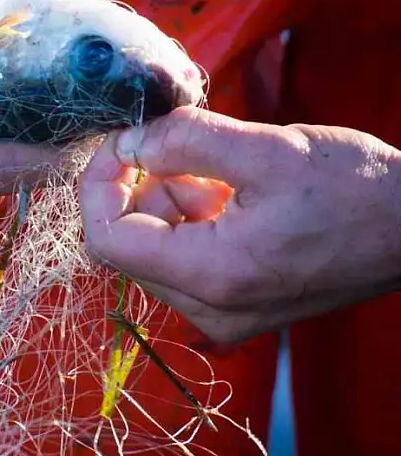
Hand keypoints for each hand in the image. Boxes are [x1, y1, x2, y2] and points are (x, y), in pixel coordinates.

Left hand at [79, 106, 400, 342]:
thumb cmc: (357, 189)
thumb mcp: (267, 149)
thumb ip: (184, 141)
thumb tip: (127, 142)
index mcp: (212, 276)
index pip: (107, 239)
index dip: (98, 184)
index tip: (119, 141)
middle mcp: (210, 310)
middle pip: (129, 245)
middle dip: (139, 187)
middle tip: (180, 145)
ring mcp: (225, 313)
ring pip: (156, 248)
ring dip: (169, 198)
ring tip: (223, 167)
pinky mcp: (239, 303)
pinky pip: (186, 257)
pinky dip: (193, 216)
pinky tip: (234, 190)